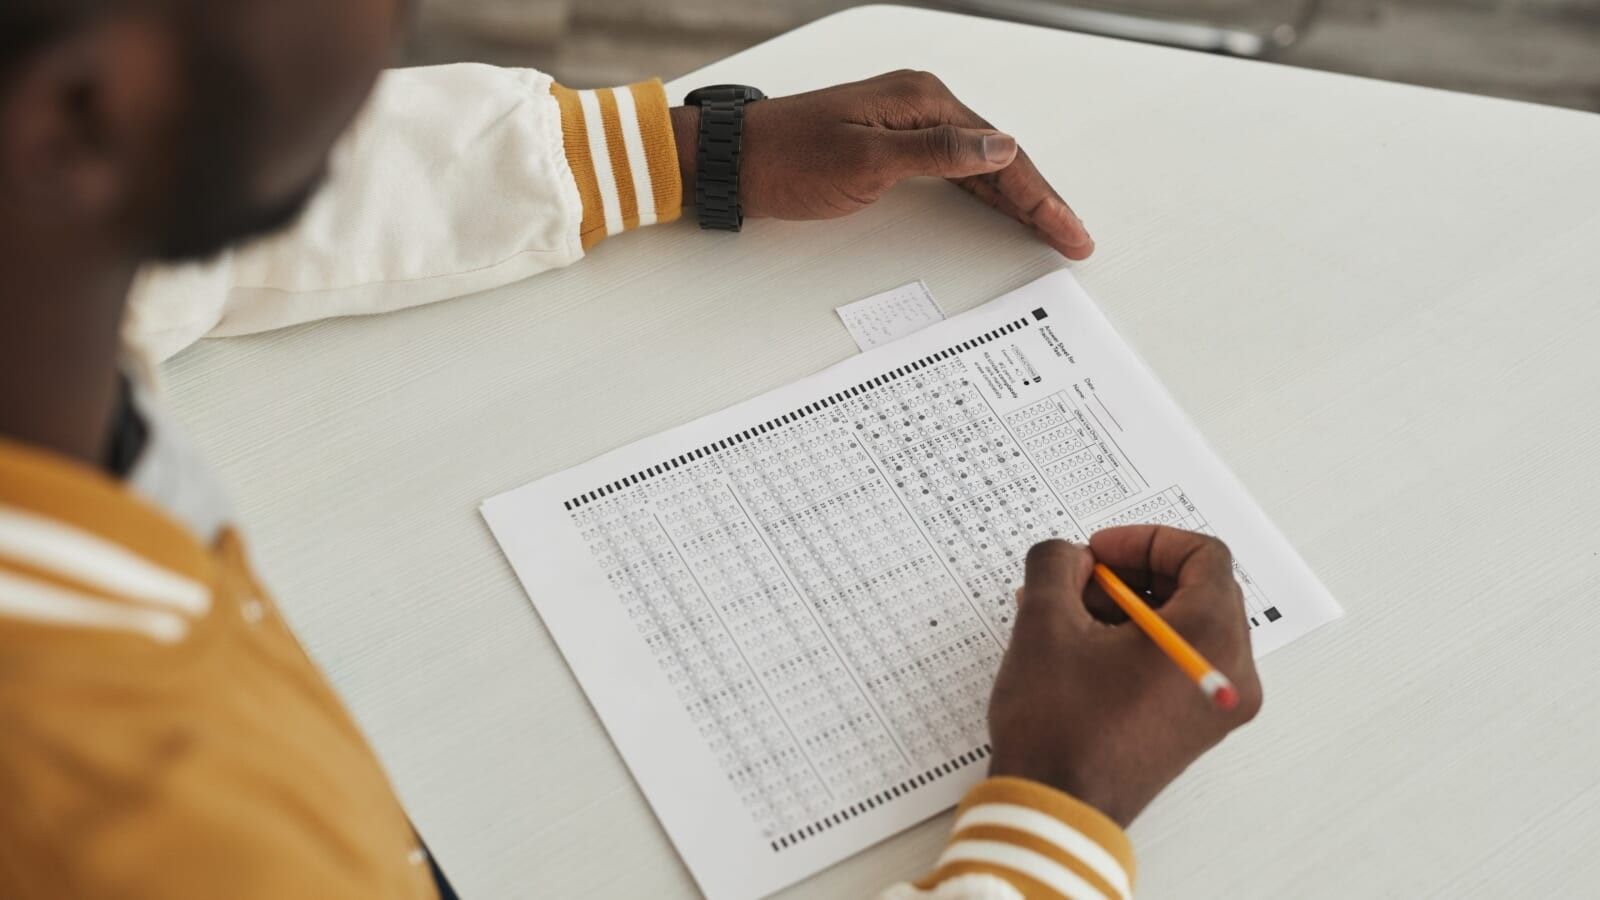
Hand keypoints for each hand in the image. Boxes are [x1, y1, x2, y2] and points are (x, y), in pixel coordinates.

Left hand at [671, 70, 1093, 258]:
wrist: (733, 160)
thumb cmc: (787, 159)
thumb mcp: (866, 160)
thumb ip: (938, 153)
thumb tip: (999, 147)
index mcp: (922, 101)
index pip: (1000, 153)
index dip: (1039, 196)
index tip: (1068, 230)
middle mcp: (921, 105)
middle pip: (999, 157)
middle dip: (1040, 200)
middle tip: (1074, 239)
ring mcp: (907, 125)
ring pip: (980, 165)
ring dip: (1018, 198)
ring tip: (1053, 231)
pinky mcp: (892, 145)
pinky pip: (955, 170)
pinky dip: (984, 193)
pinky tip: (1003, 211)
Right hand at [986, 528, 1262, 825]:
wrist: (1055, 809)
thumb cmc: (1059, 728)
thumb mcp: (1044, 623)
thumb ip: (1056, 564)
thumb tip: (1069, 557)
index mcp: (1211, 638)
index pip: (1204, 555)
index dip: (1146, 541)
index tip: (1100, 552)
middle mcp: (1232, 672)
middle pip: (1199, 590)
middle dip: (1134, 575)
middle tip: (1081, 581)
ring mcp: (1217, 704)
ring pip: (1186, 626)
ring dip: (1130, 609)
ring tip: (1069, 616)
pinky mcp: (1196, 727)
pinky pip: (1179, 661)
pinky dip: (1138, 643)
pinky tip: (1082, 648)